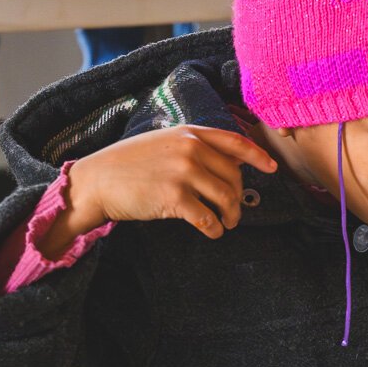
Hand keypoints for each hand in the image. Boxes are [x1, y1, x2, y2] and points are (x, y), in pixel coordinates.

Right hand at [46, 125, 277, 255]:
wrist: (94, 182)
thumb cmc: (128, 164)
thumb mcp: (162, 142)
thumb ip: (192, 146)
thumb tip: (227, 161)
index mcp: (189, 133)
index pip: (235, 142)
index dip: (258, 156)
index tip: (273, 168)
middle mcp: (190, 150)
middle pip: (234, 175)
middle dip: (239, 195)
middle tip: (234, 209)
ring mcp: (183, 173)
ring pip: (226, 197)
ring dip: (231, 215)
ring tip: (227, 223)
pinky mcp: (174, 198)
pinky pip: (208, 218)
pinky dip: (215, 229)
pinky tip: (213, 233)